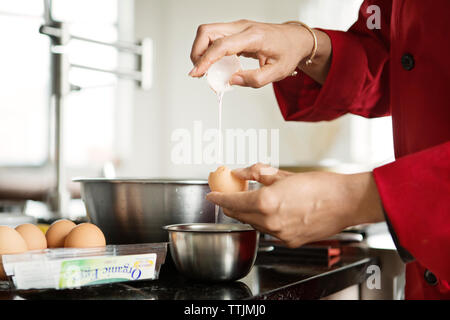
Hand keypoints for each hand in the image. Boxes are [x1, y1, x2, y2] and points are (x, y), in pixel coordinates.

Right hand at [189, 19, 315, 87]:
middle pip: (207, 31)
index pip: (221, 45)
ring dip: (201, 51)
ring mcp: (238, 27)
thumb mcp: (277, 72)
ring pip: (208, 32)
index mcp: (254, 36)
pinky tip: (214, 65)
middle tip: (199, 72)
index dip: (206, 60)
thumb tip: (233, 81)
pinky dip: (209, 50)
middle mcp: (242, 28)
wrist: (296, 39)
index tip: (197, 73)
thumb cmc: (289, 52)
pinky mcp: (235, 31)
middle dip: (197, 52)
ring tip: (206, 70)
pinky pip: (215, 37)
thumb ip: (255, 79)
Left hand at [206, 164, 384, 246]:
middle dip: (231, 206)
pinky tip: (273, 211)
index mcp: (266, 202)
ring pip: (254, 224)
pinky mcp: (290, 241)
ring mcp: (280, 234)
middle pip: (239, 215)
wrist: (345, 202)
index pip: (232, 202)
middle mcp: (270, 221)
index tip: (212, 194)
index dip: (219, 198)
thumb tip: (241, 173)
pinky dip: (265, 221)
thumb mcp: (283, 175)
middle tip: (230, 195)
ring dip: (249, 213)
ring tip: (255, 200)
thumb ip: (258, 174)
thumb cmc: (321, 186)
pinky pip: (269, 231)